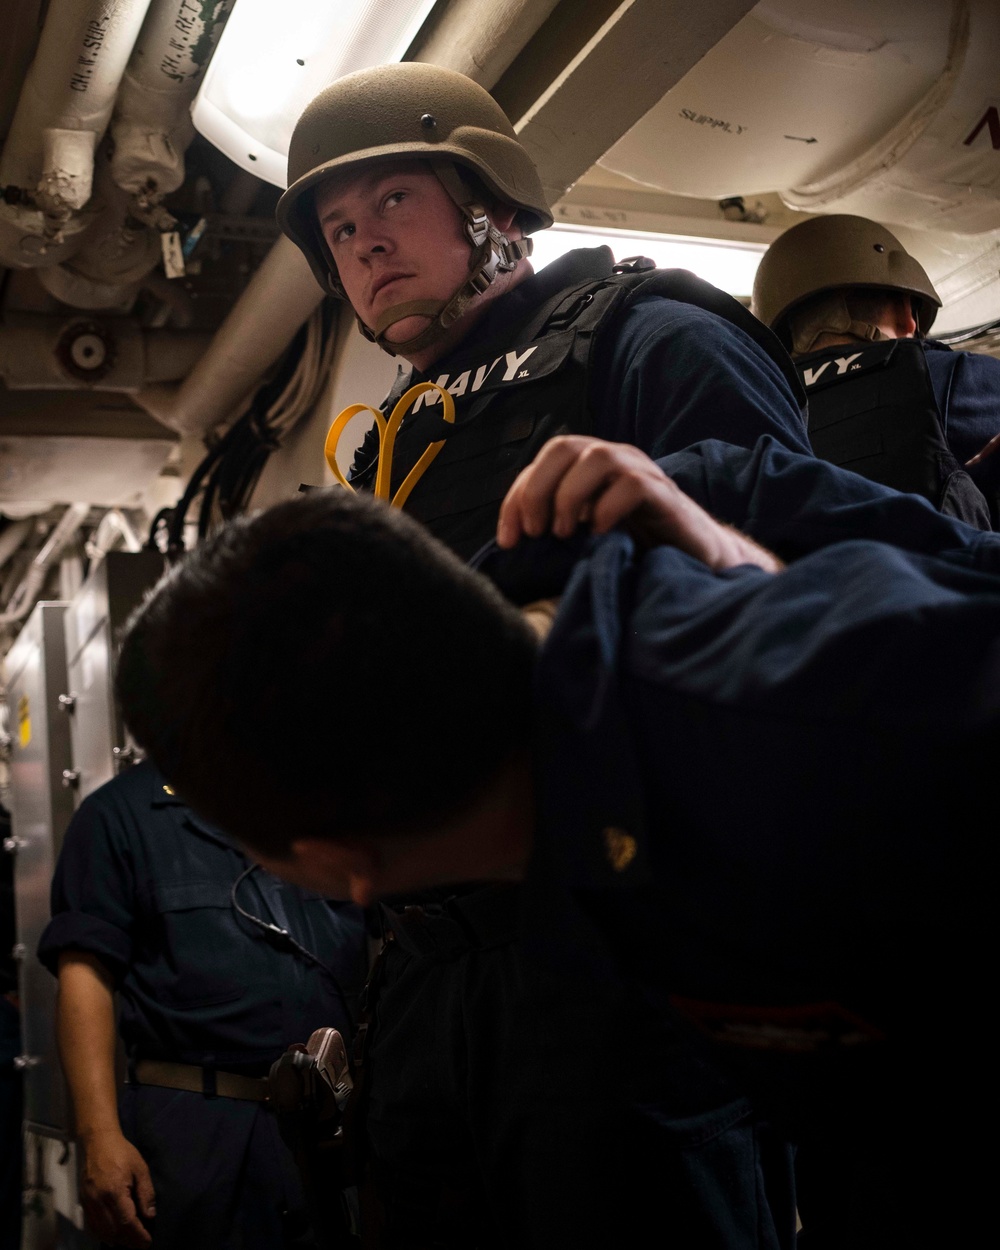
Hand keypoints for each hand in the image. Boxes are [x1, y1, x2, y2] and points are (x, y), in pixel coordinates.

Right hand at [78, 1130, 154, 1247]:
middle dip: (128, 1241)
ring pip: (101, 1230)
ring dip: (116, 1240)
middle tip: (140, 1245)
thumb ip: (146, 1193)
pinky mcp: (83, 1202)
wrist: (98, 1142)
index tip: (147, 1242)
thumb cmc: (122, 1153)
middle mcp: (99, 1201)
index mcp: (115, 1191)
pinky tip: (111, 1237)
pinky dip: (101, 1234)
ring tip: (129, 1243)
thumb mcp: (140, 1168)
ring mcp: (89, 1203)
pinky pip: (91, 1225)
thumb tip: (149, 1216)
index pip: (127, 1221)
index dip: (137, 1235)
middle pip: (114, 1230)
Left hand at [496, 436, 783, 572]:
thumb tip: (512, 542)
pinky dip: (609, 508)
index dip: (517, 499)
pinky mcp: (665, 495)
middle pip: (563, 447)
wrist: (695, 559)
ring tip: (565, 534)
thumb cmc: (637, 546)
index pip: (541, 463)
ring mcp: (641, 473)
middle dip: (539, 489)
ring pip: (597, 458)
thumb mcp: (586, 535)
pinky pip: (634, 484)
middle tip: (537, 532)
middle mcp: (614, 460)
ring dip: (570, 495)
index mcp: (588, 467)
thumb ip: (556, 526)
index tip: (510, 541)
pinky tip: (600, 534)